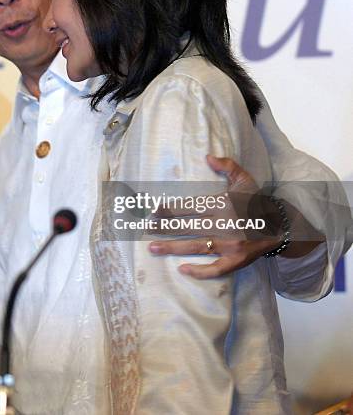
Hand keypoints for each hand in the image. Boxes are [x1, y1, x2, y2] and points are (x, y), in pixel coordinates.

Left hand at [148, 155, 280, 278]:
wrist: (280, 225)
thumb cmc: (257, 200)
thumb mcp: (244, 178)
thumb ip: (227, 165)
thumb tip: (208, 156)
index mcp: (223, 204)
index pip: (190, 207)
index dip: (170, 209)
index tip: (153, 210)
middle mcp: (225, 225)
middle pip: (187, 227)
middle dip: (164, 228)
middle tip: (145, 229)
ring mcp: (230, 245)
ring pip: (195, 246)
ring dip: (172, 247)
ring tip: (152, 247)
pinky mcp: (237, 260)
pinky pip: (215, 268)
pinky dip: (199, 271)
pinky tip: (183, 269)